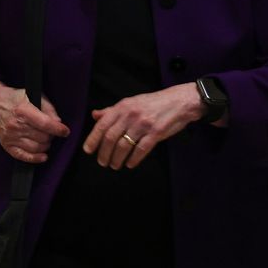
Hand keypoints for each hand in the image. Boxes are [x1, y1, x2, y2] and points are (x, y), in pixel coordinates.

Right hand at [0, 82, 69, 163]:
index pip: (45, 124)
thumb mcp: (33, 95)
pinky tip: (43, 156)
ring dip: (46, 145)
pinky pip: (23, 156)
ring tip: (46, 139)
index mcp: (23, 110)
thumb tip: (58, 123)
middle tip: (51, 132)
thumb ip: (48, 108)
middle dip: (51, 136)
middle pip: (42, 137)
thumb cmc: (14, 98)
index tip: (65, 131)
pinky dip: (36, 158)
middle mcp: (16, 125)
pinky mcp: (6, 144)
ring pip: (36, 148)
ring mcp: (10, 136)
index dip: (58, 129)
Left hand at [83, 84, 202, 170]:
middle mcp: (131, 115)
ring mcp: (144, 124)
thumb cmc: (154, 103)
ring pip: (124, 146)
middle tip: (102, 162)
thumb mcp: (131, 102)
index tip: (88, 150)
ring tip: (115, 165)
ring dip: (117, 159)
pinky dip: (133, 159)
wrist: (179, 101)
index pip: (102, 124)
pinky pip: (141, 149)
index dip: (93, 138)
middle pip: (111, 138)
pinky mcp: (156, 133)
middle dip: (104, 153)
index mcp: (123, 106)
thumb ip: (112, 110)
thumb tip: (95, 115)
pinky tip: (130, 164)